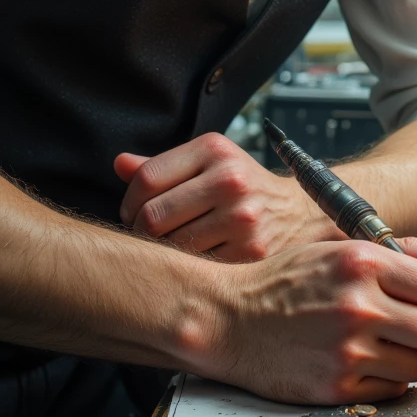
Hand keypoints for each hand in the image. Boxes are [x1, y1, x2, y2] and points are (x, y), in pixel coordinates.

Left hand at [114, 133, 334, 260]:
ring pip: (170, 245)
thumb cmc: (241, 186)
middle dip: (139, 231)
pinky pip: (195, 266)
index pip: (147, 179)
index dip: (129, 202)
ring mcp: (242, 216)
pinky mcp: (249, 250)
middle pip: (153, 215)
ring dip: (160, 252)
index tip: (133, 213)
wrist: (298, 212)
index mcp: (214, 149)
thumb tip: (119, 164)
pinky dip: (185, 267)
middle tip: (145, 236)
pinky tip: (190, 260)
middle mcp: (229, 179)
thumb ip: (162, 166)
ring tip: (167, 248)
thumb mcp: (208, 163)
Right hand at [213, 233, 416, 403]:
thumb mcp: (341, 249)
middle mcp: (358, 304)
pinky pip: (392, 390)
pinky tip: (368, 364)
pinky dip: (390, 381)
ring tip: (390, 347)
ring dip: (415, 360)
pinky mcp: (336, 384)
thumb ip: (403, 251)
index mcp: (363, 263)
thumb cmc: (283, 283)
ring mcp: (347, 347)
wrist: (230, 318)